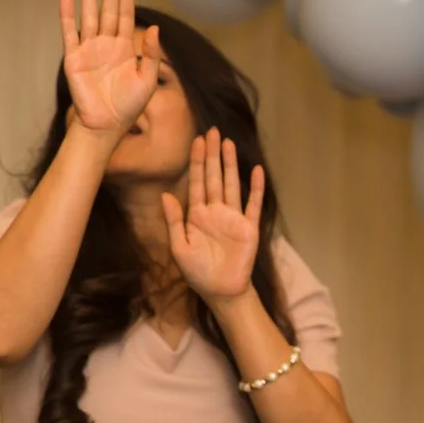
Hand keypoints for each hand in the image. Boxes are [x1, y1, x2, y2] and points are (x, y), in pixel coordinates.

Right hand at [60, 0, 157, 135]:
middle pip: (107, 8)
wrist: (107, 125)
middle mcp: (106, 43)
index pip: (125, 13)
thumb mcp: (148, 79)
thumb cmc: (130, 105)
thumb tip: (154, 27)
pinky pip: (69, 33)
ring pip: (89, 15)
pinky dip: (68, 15)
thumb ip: (151, 54)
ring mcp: (89, 49)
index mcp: (125, 47)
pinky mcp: (73, 58)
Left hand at [163, 128, 264, 303]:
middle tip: (212, 132)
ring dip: (230, 164)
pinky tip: (256, 170)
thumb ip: (174, 221)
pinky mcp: (249, 227)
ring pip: (232, 184)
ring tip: (228, 143)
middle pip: (215, 177)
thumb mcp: (179, 247)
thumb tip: (167, 195)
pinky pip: (253, 203)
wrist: (220, 290)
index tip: (196, 140)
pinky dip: (255, 187)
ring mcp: (233, 217)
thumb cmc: (197, 272)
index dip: (197, 161)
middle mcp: (216, 211)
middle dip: (213, 155)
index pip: (197, 182)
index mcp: (197, 214)